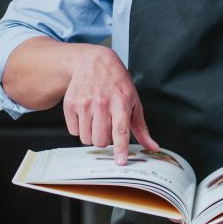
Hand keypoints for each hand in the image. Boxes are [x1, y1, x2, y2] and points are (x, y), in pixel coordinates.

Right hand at [62, 45, 160, 163]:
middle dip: (105, 140)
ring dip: (92, 135)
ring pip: (86, 139)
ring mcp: (84, 104)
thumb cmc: (117, 82)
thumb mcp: (134, 101)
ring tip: (97, 119)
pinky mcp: (70, 105)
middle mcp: (102, 103)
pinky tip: (86, 115)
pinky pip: (73, 131)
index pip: (120, 130)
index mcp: (121, 103)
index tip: (120, 161)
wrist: (93, 62)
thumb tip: (152, 147)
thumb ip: (141, 128)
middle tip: (107, 126)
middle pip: (101, 140)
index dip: (120, 148)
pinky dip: (80, 128)